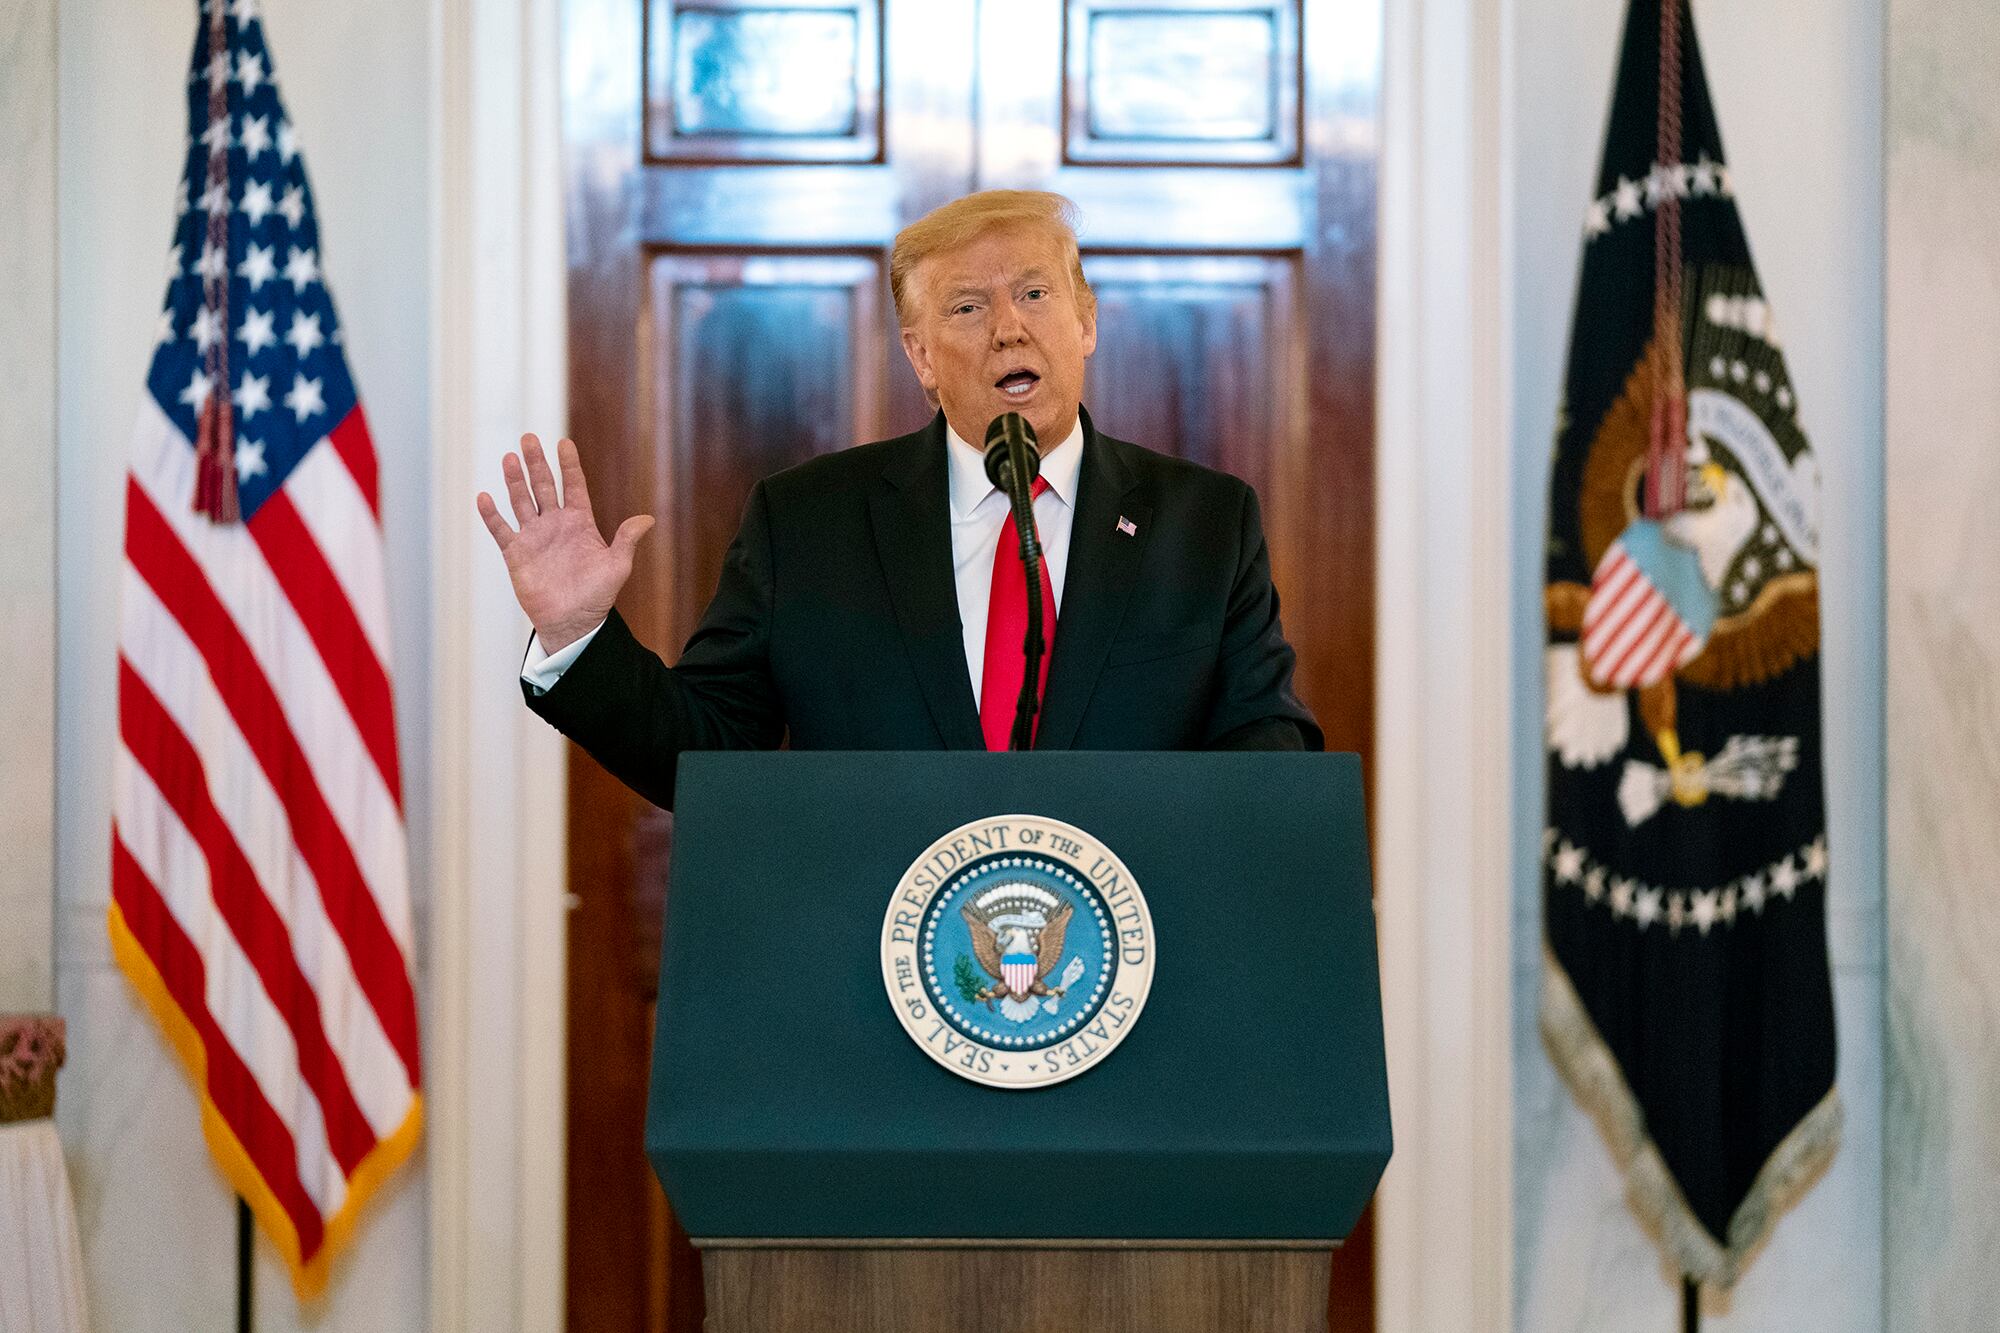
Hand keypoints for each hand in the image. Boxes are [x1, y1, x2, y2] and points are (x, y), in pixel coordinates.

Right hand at [476, 434, 653, 651]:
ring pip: (521, 501)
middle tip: (528, 438)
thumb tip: (649, 519)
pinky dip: (492, 515)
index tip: (564, 443)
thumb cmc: (597, 596)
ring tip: (509, 458)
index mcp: (580, 522)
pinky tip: (485, 497)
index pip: (573, 486)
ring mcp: (534, 537)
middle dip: (536, 463)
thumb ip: (627, 540)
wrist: (572, 622)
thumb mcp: (616, 566)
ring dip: (515, 481)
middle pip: (543, 486)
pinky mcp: (516, 553)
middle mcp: (555, 524)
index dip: (569, 465)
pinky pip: (501, 530)